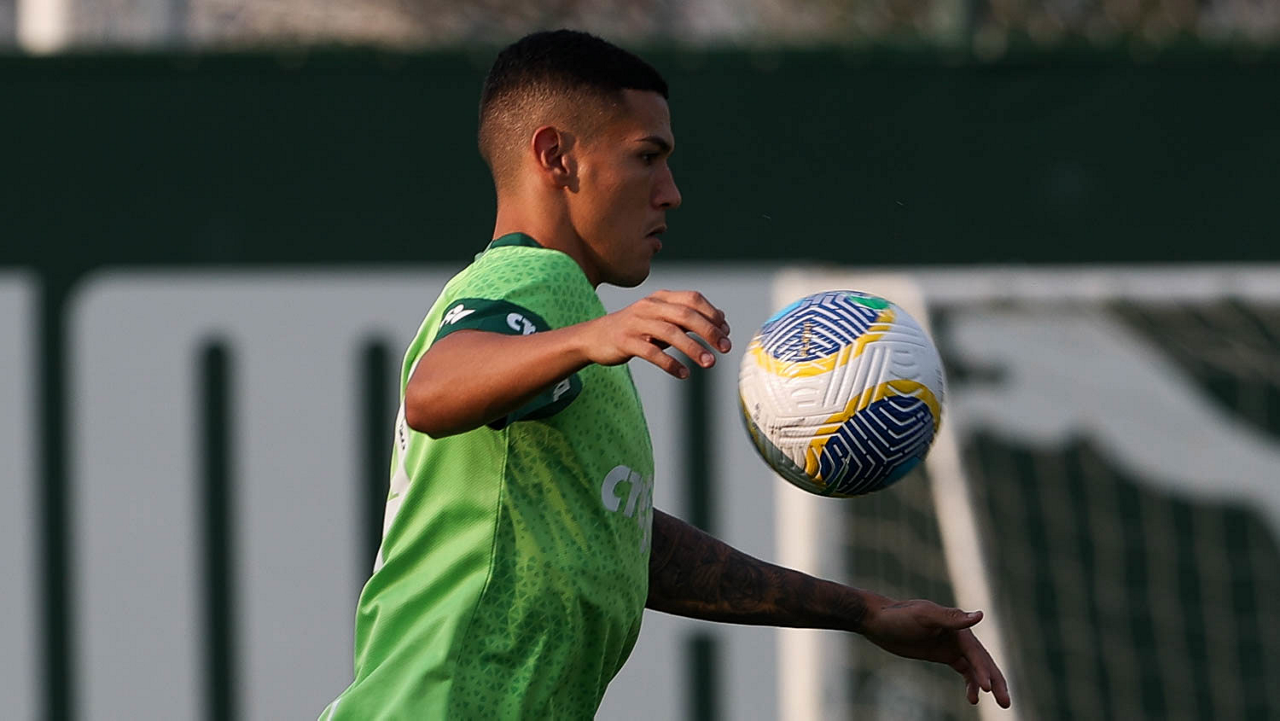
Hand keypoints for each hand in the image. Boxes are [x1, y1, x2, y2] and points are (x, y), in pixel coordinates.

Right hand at [578, 290, 730, 378]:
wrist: (594, 337)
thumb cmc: (634, 329)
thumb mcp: (661, 319)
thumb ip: (688, 318)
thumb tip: (721, 317)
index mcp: (660, 298)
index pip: (693, 299)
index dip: (712, 314)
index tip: (726, 332)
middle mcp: (649, 306)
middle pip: (685, 314)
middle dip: (708, 331)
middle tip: (724, 348)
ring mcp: (636, 323)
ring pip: (670, 332)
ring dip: (693, 348)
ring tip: (709, 363)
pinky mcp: (625, 341)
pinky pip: (651, 352)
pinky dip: (670, 363)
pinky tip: (683, 373)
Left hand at [861, 598, 1011, 708]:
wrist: (878, 620)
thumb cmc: (899, 616)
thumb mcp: (923, 616)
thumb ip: (951, 617)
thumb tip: (981, 615)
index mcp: (958, 626)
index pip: (975, 652)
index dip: (983, 671)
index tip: (986, 689)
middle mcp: (959, 635)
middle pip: (983, 661)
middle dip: (996, 681)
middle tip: (1007, 703)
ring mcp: (951, 645)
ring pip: (976, 667)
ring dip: (987, 684)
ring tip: (1001, 703)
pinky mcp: (943, 653)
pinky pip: (964, 669)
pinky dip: (971, 683)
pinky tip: (973, 698)